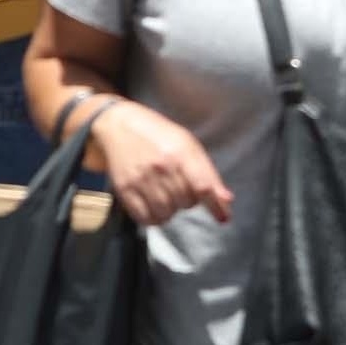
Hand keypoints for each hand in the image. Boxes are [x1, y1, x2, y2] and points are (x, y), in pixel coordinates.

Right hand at [91, 100, 232, 226]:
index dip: (215, 206)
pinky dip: (153, 218)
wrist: (118, 125)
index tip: (223, 219)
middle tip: (180, 189)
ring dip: (171, 210)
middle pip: (186, 203)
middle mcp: (161, 167)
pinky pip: (145, 218)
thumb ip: (208, 174)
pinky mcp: (124, 189)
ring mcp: (141, 179)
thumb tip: (227, 201)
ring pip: (166, 214)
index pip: (203, 187)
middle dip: (188, 200)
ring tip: (166, 196)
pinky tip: (154, 206)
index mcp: (180, 153)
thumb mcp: (188, 145)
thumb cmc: (159, 135)